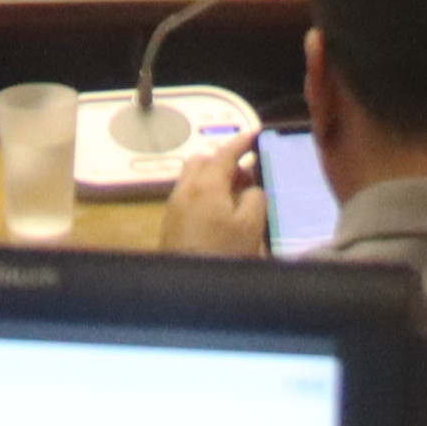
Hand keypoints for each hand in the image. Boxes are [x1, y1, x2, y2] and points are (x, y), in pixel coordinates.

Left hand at [159, 142, 266, 257]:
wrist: (186, 289)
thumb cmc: (222, 254)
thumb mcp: (251, 227)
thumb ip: (256, 199)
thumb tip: (251, 190)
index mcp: (206, 184)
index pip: (225, 153)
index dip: (241, 143)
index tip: (255, 136)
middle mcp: (185, 189)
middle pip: (202, 161)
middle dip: (224, 161)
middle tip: (246, 177)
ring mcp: (174, 206)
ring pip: (193, 179)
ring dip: (213, 179)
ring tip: (235, 199)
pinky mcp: (170, 223)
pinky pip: (188, 196)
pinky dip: (204, 194)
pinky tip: (219, 215)